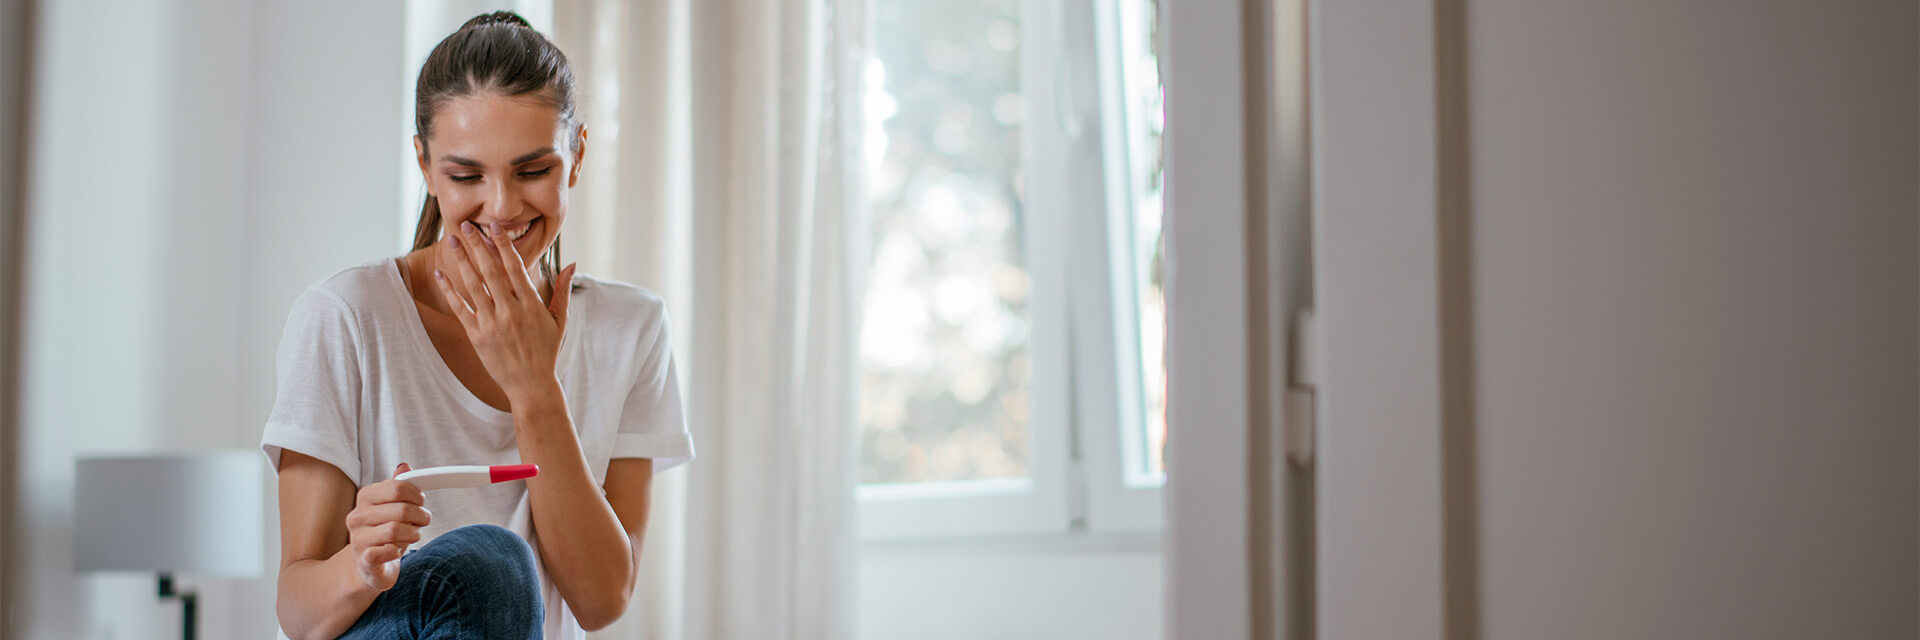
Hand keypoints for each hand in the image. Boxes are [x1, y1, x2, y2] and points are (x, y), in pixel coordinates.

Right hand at [346, 463, 430, 591]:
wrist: (368, 565)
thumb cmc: (384, 532)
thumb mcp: (392, 506)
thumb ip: (398, 487)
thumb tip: (404, 466)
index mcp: (365, 497)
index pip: (397, 488)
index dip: (416, 495)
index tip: (421, 502)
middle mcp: (357, 516)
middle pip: (401, 510)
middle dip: (420, 516)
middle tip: (423, 520)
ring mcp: (358, 538)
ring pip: (396, 530)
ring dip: (413, 533)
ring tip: (414, 535)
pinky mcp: (364, 559)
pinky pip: (388, 551)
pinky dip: (399, 551)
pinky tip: (397, 550)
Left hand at [434, 220, 576, 400]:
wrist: (531, 385)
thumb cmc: (547, 351)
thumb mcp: (560, 320)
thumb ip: (563, 290)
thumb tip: (572, 263)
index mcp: (531, 304)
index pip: (515, 266)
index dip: (503, 244)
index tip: (493, 227)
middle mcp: (510, 311)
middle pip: (490, 270)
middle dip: (477, 245)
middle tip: (466, 225)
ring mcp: (492, 323)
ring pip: (473, 285)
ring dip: (461, 260)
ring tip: (451, 241)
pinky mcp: (477, 336)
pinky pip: (460, 308)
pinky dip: (449, 290)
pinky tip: (441, 274)